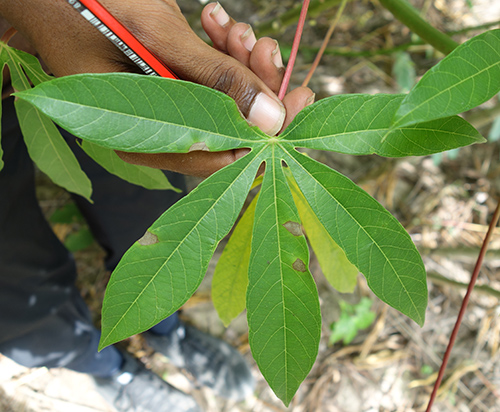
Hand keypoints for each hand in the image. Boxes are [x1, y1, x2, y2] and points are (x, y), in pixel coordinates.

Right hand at [0, 1, 313, 176]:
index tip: (298, 97)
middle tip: (267, 48)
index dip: (267, 132)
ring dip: (239, 60)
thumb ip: (215, 79)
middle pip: (229, 127)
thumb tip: (272, 122)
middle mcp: (155, 130)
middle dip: (256, 86)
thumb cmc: (82, 4)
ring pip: (223, 99)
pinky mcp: (168, 84)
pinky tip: (216, 21)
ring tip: (235, 28)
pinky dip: (221, 49)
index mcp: (143, 137)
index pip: (222, 155)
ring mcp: (162, 107)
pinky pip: (209, 77)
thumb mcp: (154, 37)